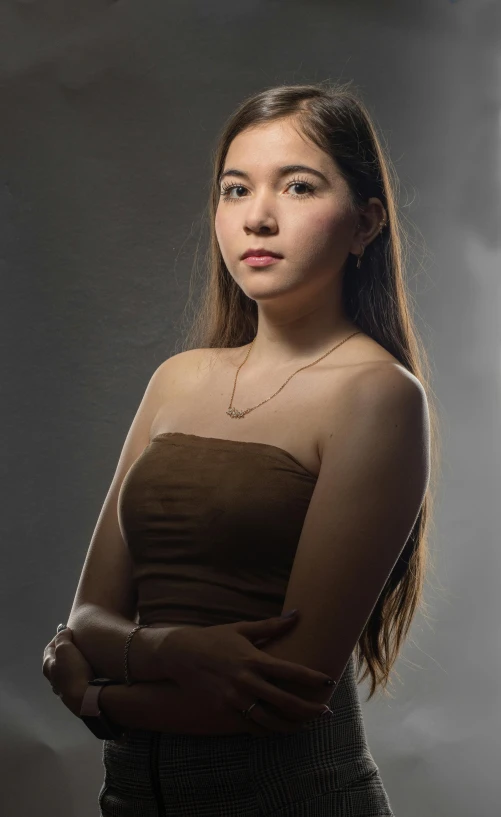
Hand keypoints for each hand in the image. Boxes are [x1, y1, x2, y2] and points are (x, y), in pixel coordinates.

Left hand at [42, 627, 94, 715]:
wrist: (84, 697)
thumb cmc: (72, 670)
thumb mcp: (65, 649)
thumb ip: (62, 638)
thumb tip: (62, 631)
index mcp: (47, 666)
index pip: (49, 648)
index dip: (57, 638)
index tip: (69, 631)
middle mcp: (52, 679)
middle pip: (56, 661)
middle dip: (65, 651)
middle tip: (77, 643)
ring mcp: (63, 689)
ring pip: (65, 672)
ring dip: (72, 663)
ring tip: (84, 656)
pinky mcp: (75, 695)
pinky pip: (75, 680)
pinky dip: (79, 673)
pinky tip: (87, 671)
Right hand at [156, 612, 334, 734]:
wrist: (181, 655)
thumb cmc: (214, 639)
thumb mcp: (242, 629)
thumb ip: (271, 626)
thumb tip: (296, 615)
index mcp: (254, 659)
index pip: (290, 671)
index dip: (312, 678)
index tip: (329, 681)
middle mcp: (246, 681)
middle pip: (285, 701)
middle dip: (309, 709)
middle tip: (326, 712)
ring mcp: (234, 698)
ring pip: (269, 720)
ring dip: (291, 726)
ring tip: (306, 726)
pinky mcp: (223, 710)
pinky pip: (249, 726)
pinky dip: (266, 730)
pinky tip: (278, 729)